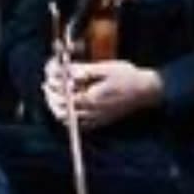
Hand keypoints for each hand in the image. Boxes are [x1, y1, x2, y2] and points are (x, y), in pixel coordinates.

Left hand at [42, 59, 161, 130]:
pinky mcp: (100, 122)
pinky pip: (79, 125)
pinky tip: (68, 109)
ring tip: (53, 96)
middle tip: (46, 85)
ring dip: (57, 107)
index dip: (53, 84)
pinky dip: (69, 118)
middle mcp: (91, 112)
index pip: (63, 95)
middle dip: (51, 96)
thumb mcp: (105, 68)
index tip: (49, 75)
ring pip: (67, 119)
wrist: (146, 91)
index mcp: (91, 99)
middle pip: (61, 109)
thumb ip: (84, 71)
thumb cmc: (127, 76)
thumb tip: (67, 71)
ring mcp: (96, 119)